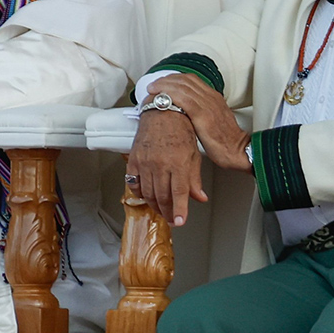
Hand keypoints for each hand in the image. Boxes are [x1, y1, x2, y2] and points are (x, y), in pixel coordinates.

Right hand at [127, 89, 206, 226]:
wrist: (162, 110)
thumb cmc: (181, 128)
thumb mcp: (194, 153)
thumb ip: (195, 178)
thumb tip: (199, 197)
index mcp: (178, 162)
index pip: (179, 193)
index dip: (180, 210)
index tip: (180, 221)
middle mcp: (160, 164)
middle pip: (162, 197)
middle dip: (168, 212)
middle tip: (173, 218)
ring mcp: (145, 162)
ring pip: (148, 193)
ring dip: (155, 205)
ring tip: (162, 210)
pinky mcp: (134, 160)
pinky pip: (134, 183)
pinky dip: (140, 193)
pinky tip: (146, 196)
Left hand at [148, 74, 250, 172]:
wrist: (239, 150)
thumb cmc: (227, 141)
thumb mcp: (215, 121)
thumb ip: (203, 112)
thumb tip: (186, 113)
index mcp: (214, 98)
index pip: (192, 80)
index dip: (175, 78)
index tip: (163, 82)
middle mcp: (211, 98)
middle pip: (185, 80)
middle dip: (166, 80)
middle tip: (154, 84)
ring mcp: (207, 105)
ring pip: (182, 87)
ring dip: (164, 85)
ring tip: (152, 89)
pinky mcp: (203, 115)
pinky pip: (183, 99)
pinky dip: (169, 95)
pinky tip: (160, 97)